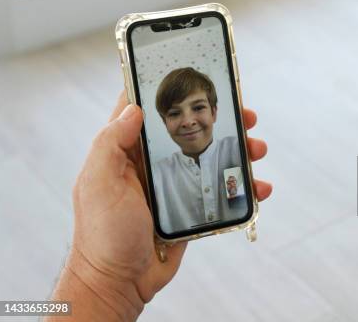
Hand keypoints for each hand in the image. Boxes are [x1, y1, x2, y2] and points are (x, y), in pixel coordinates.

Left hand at [58, 92, 271, 318]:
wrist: (120, 282)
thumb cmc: (102, 234)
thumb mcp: (98, 183)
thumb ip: (111, 143)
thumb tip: (133, 108)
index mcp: (128, 152)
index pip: (147, 110)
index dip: (169, 90)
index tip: (196, 75)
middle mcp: (153, 163)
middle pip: (192, 130)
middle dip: (221, 121)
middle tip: (245, 115)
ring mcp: (175, 185)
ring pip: (212, 157)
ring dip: (239, 151)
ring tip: (257, 149)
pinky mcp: (192, 206)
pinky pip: (222, 190)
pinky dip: (243, 188)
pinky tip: (258, 187)